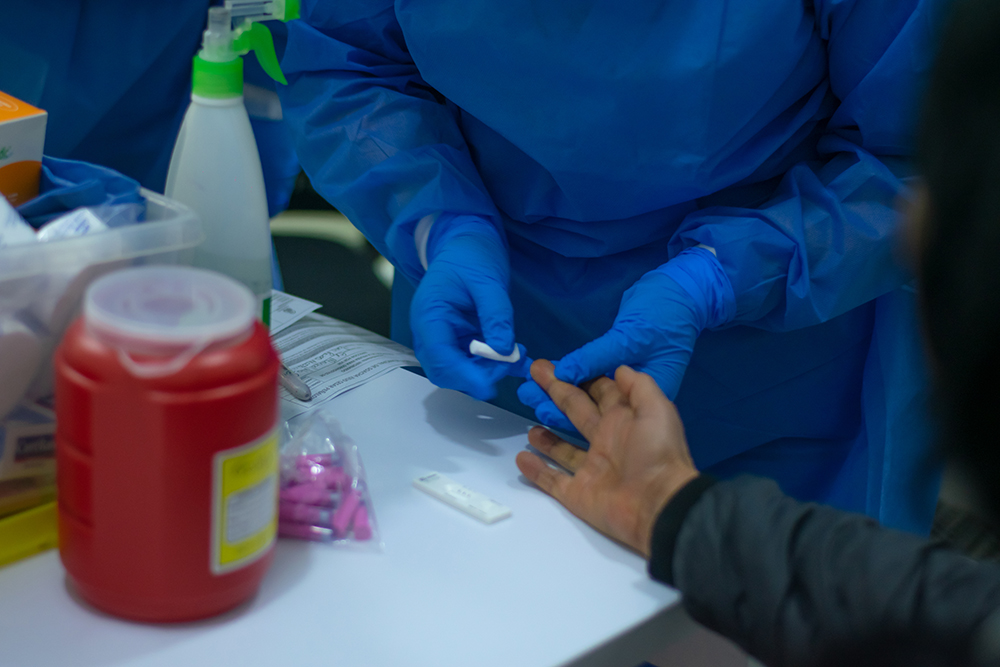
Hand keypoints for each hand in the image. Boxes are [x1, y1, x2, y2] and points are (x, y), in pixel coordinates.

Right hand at [410, 217, 528, 400]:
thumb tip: (504, 349)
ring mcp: (442, 337)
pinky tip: (513, 355)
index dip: (462, 375)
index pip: (438, 355)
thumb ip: (497, 315)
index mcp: (429, 314)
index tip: (489, 386)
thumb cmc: (471, 256)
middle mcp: (430, 331)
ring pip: (458, 371)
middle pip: (444, 370)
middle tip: (510, 363)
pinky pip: (470, 361)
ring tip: (517, 357)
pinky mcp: (457, 339)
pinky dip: (490, 364)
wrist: (465, 243)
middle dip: (476, 376)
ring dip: (487, 372)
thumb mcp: (488, 280)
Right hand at [516, 360, 698, 556]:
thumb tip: (619, 368)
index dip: (581, 377)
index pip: (599, 392)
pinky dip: (536, 471)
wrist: (659, 505)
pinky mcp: (578, 493)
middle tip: (535, 372)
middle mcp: (605, 440)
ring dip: (547, 436)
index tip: (560, 364)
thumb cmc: (657, 453)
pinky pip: (552, 480)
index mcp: (623, 419)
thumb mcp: (656, 410)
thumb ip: (638, 386)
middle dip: (556, 391)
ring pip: (562, 448)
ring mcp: (590, 468)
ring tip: (530, 422)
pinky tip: (522, 457)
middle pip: (575, 410)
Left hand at [518, 247, 733, 428]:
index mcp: (646, 401)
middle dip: (556, 402)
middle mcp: (633, 400)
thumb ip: (597, 357)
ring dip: (558, 389)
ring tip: (530, 386)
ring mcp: (624, 386)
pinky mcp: (616, 369)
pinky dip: (570, 376)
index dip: (571, 414)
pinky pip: (589, 379)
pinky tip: (548, 376)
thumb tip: (564, 373)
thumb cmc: (666, 314)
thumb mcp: (631, 337)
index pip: (603, 414)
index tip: (541, 407)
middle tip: (527, 394)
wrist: (683, 292)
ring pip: (586, 394)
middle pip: (590, 408)